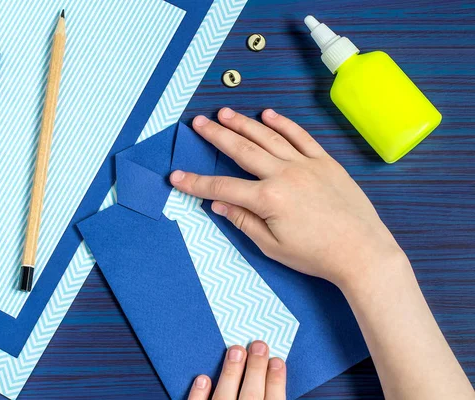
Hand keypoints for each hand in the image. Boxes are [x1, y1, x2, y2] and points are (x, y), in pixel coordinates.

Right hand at [170, 108, 407, 288]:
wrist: (362, 252)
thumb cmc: (317, 255)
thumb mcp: (273, 247)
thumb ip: (244, 222)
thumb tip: (219, 206)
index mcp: (268, 199)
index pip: (222, 187)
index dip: (196, 183)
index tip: (177, 177)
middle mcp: (284, 175)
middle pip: (242, 150)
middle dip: (216, 136)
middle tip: (198, 123)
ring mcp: (306, 165)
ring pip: (268, 138)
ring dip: (244, 123)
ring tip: (225, 113)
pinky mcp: (325, 162)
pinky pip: (300, 137)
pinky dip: (283, 124)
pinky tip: (268, 115)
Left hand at [188, 341, 285, 399]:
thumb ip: (269, 399)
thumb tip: (272, 383)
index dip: (276, 380)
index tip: (277, 360)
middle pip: (252, 395)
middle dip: (256, 368)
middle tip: (258, 345)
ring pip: (224, 397)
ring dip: (230, 373)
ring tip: (235, 350)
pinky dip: (200, 395)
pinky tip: (202, 379)